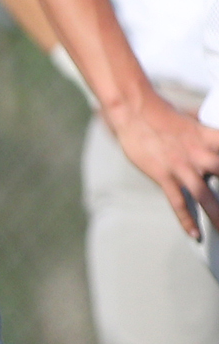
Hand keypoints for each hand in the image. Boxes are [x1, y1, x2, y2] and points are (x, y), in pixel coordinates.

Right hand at [103, 90, 218, 237]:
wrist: (132, 110)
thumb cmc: (161, 113)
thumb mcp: (190, 118)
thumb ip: (206, 131)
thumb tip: (212, 130)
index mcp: (207, 136)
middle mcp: (197, 152)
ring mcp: (180, 165)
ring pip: (204, 194)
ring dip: (216, 214)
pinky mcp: (163, 174)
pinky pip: (177, 201)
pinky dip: (186, 219)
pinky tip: (194, 233)